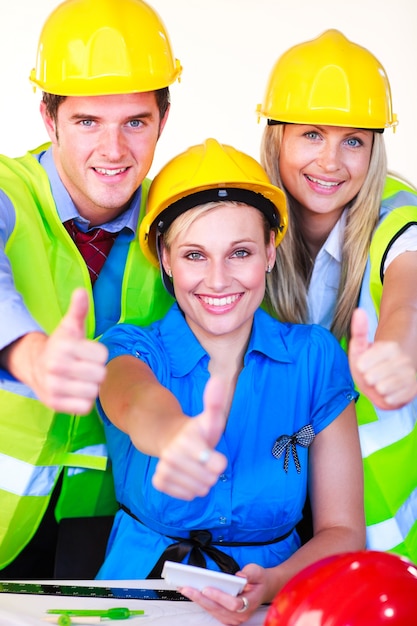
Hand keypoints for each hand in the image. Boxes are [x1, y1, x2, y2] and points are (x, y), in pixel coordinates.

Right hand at [31, 288, 107, 413]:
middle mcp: (56, 367)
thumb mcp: (70, 326)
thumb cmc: (61, 346)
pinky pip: (85, 407)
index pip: (102, 355)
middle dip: (96, 371)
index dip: (99, 354)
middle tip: (85, 368)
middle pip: (100, 375)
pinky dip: (84, 401)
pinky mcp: (55, 404)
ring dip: (91, 387)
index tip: (88, 353)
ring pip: (93, 392)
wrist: (36, 367)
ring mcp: (54, 387)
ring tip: (81, 379)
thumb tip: (81, 291)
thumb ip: (78, 310)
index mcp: (63, 346)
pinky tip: (77, 391)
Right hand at [152, 376, 227, 498]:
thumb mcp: (209, 417)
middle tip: (204, 459)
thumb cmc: (196, 430)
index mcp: (188, 438)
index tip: (213, 452)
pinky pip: (185, 495)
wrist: (169, 437)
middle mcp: (173, 453)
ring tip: (195, 466)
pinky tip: (186, 475)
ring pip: (198, 490)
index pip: (216, 465)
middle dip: (210, 472)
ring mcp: (164, 468)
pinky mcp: (159, 481)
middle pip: (209, 480)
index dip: (219, 462)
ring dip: (201, 481)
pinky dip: (189, 489)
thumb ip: (215, 402)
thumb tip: (218, 379)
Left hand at [179, 563, 266, 624]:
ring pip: (213, 611)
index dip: (219, 597)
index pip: (233, 603)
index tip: (207, 588)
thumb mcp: (258, 571)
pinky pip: (212, 612)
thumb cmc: (259, 580)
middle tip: (188, 589)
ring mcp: (233, 618)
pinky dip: (202, 603)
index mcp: (250, 603)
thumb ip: (250, 573)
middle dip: (201, 598)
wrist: (263, 589)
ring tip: (186, 590)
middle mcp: (241, 615)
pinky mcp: (227, 617)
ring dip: (198, 601)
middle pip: (218, 609)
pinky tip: (193, 594)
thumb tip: (240, 575)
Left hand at [349, 308, 416, 408]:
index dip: (361, 367)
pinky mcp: (413, 389)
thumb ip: (359, 330)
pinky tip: (389, 390)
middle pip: (370, 378)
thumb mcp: (362, 346)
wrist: (392, 372)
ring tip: (381, 381)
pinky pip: (391, 400)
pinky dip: (386, 398)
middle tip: (374, 373)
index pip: (362, 364)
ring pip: (382, 389)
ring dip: (377, 388)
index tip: (365, 363)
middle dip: (368, 378)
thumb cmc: (372, 360)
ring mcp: (410, 374)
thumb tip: (358, 311)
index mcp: (389, 346)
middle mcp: (402, 359)